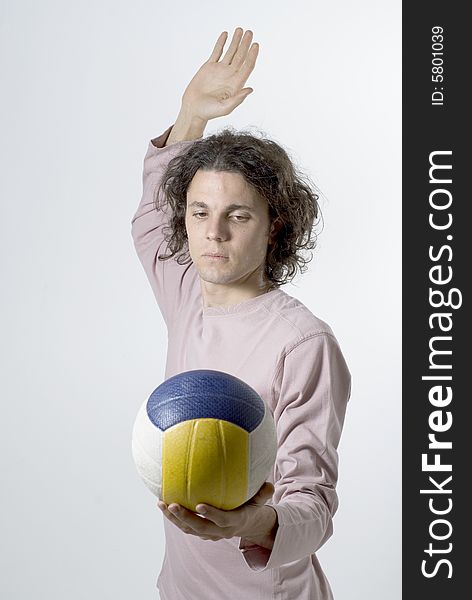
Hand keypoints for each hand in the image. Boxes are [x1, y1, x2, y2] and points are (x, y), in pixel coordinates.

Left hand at [158, 482, 277, 547]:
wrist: (248, 526)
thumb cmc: (253, 507)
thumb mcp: (261, 502)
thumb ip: (264, 493)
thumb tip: (270, 484)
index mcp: (235, 522)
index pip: (222, 520)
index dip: (211, 514)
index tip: (199, 504)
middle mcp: (220, 531)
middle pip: (200, 528)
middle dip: (184, 518)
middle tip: (171, 505)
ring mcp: (210, 533)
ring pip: (189, 529)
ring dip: (174, 518)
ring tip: (161, 503)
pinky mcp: (202, 531)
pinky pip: (186, 526)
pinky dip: (174, 517)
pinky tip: (163, 502)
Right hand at [180, 27, 258, 121]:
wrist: (193, 109)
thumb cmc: (209, 112)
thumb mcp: (225, 108)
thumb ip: (237, 99)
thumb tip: (250, 89)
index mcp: (235, 84)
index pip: (247, 67)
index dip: (252, 56)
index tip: (255, 45)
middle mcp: (230, 75)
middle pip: (240, 56)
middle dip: (245, 44)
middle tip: (249, 33)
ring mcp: (220, 70)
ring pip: (230, 52)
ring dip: (235, 41)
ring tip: (240, 30)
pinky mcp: (209, 67)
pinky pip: (217, 52)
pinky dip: (221, 43)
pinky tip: (225, 35)